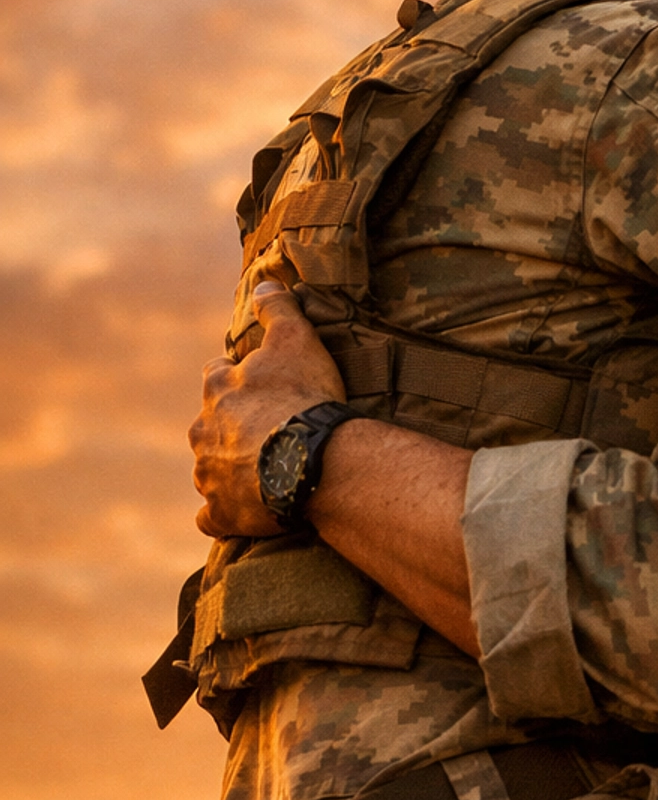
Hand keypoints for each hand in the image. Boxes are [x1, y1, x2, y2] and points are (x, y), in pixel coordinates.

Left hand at [190, 283, 344, 537]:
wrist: (312, 460)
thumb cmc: (304, 398)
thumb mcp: (296, 339)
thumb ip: (277, 308)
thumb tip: (264, 281)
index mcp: (219, 390)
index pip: (217, 377)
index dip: (237, 381)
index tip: (259, 388)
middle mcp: (204, 431)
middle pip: (208, 427)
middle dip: (228, 429)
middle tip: (262, 435)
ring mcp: (209, 475)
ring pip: (207, 470)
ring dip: (226, 471)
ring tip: (259, 477)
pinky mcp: (221, 512)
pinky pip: (211, 518)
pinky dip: (221, 516)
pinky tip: (238, 516)